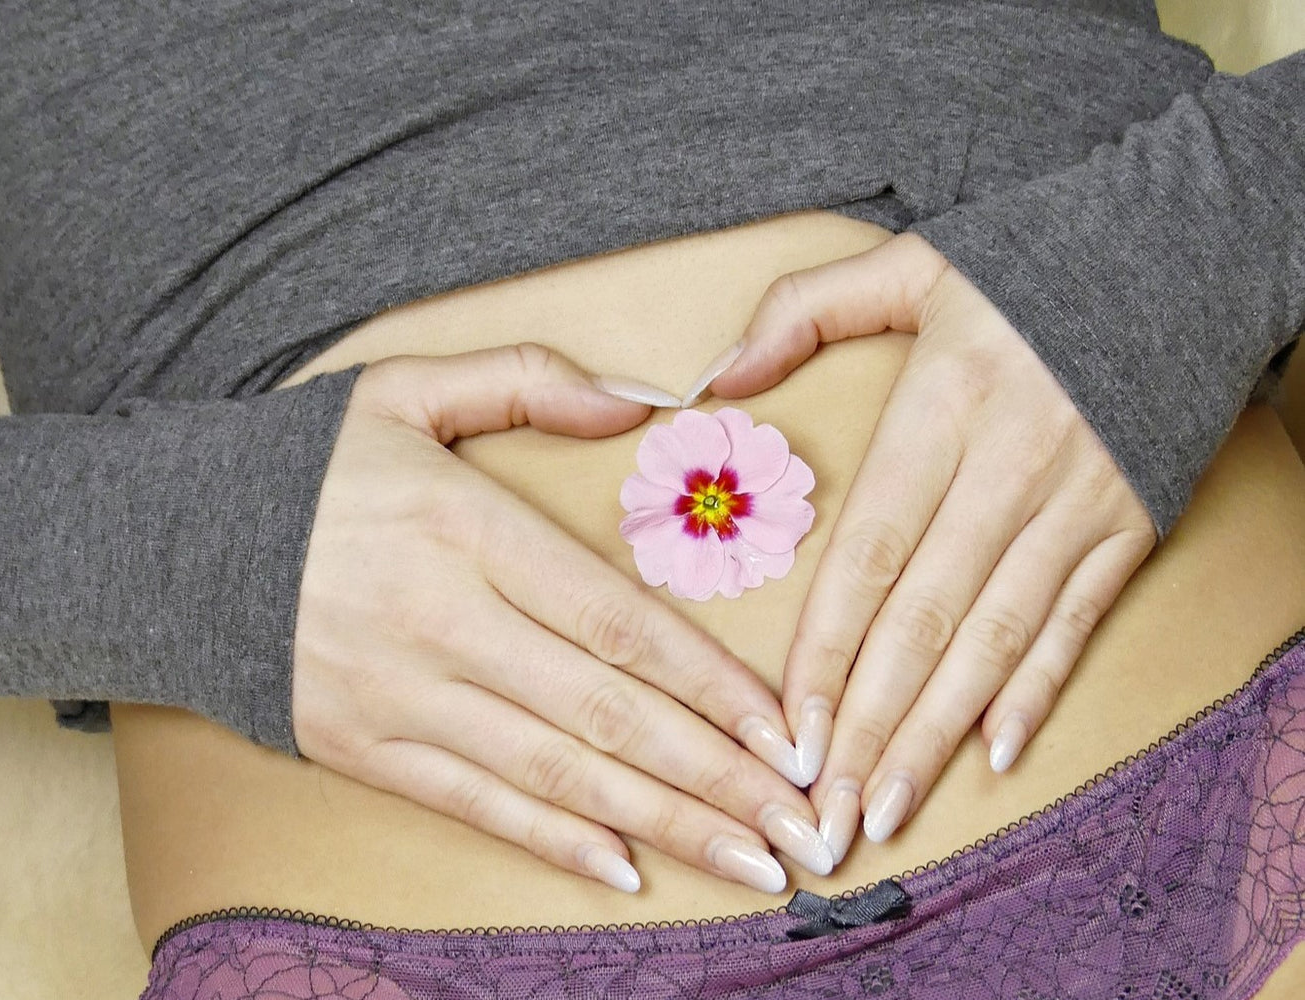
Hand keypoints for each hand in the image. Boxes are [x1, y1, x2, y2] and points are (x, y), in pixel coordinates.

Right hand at [291, 344, 834, 893]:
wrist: (164, 541)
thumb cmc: (303, 466)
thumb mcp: (405, 388)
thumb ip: (528, 381)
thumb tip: (643, 399)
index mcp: (464, 528)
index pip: (617, 621)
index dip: (711, 684)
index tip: (785, 731)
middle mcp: (439, 620)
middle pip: (604, 712)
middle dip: (716, 775)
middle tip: (803, 825)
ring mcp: (398, 694)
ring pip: (553, 772)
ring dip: (661, 822)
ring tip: (749, 862)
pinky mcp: (361, 746)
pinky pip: (473, 804)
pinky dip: (553, 842)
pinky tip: (626, 869)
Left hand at [706, 234, 1156, 864]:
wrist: (1184, 252)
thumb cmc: (1030, 263)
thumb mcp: (910, 263)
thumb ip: (803, 311)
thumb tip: (717, 376)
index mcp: (945, 409)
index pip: (870, 555)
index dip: (826, 649)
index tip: (787, 727)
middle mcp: (1009, 469)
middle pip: (925, 618)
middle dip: (870, 723)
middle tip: (826, 809)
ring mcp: (1076, 506)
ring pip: (995, 638)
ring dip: (938, 731)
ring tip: (888, 806)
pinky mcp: (1127, 527)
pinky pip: (1075, 622)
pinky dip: (1035, 689)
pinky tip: (996, 754)